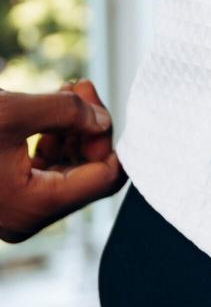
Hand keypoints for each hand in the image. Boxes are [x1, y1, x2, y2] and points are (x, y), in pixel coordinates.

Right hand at [0, 79, 125, 242]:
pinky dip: (50, 142)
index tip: (90, 99)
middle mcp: (28, 217)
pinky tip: (47, 112)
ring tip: (64, 94)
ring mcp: (16, 210)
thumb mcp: (11, 112)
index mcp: (35, 207)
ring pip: (65, 171)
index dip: (105, 136)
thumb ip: (65, 112)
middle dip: (88, 128)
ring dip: (70, 132)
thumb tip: (102, 120)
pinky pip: (43, 172)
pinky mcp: (6, 197)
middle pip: (86, 173)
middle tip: (79, 88)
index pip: (103, 178)